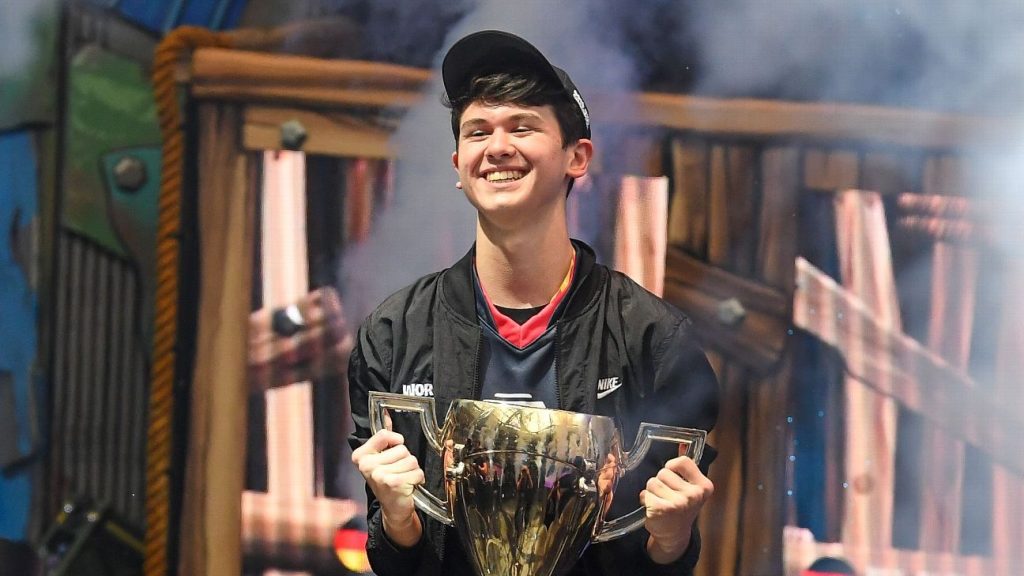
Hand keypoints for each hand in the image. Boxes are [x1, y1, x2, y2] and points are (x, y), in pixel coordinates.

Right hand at [351, 420, 424, 546]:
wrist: (393, 508)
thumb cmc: (388, 481)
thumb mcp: (381, 459)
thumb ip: (384, 439)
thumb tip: (387, 415)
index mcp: (361, 456)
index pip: (384, 435)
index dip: (395, 441)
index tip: (394, 450)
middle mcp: (367, 465)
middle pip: (402, 449)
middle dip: (406, 460)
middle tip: (398, 472)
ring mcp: (379, 475)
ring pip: (411, 460)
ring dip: (412, 470)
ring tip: (403, 479)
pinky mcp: (393, 483)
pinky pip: (417, 472)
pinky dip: (418, 478)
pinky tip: (408, 486)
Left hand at [639, 453, 713, 563]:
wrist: (674, 535)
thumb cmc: (680, 507)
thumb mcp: (690, 488)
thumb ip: (686, 468)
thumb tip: (682, 445)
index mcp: (704, 486)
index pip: (682, 461)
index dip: (672, 466)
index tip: (673, 476)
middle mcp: (694, 495)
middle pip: (663, 472)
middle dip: (661, 482)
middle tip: (667, 495)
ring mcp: (679, 503)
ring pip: (652, 482)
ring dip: (652, 491)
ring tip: (660, 502)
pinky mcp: (663, 510)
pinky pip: (645, 493)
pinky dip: (646, 499)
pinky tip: (654, 508)